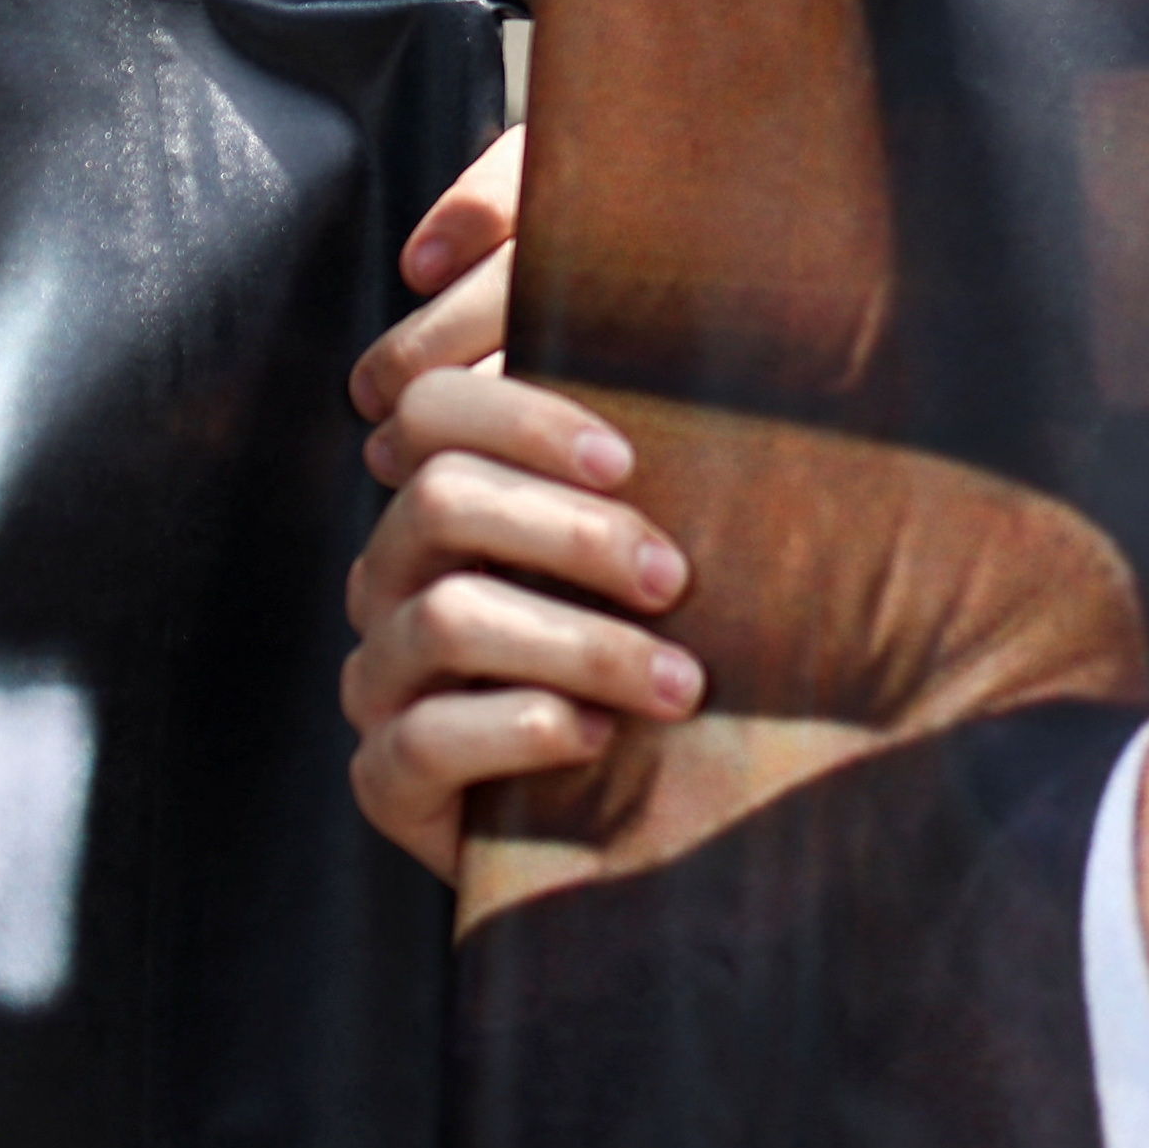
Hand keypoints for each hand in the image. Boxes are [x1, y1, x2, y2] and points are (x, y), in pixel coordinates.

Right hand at [341, 130, 703, 879]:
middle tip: (676, 577)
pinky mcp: (384, 778)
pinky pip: (419, 741)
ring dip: (577, 644)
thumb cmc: (679, 657)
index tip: (631, 458)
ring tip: (678, 683)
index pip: (438, 410)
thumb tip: (766, 321)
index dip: (525, 418)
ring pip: (443, 617)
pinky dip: (520, 730)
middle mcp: (397, 574)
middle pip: (438, 500)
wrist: (652, 827)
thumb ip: (684, 457)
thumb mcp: (685, 551)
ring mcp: (382, 676)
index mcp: (455, 496)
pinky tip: (600, 741)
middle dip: (568, 533)